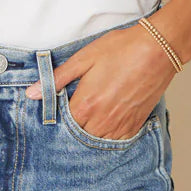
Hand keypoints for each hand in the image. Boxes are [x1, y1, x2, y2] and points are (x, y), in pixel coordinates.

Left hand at [25, 22, 178, 139]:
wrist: (157, 49)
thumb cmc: (121, 49)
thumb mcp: (84, 58)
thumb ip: (57, 78)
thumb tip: (32, 93)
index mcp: (85, 105)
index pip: (61, 125)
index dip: (56, 118)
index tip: (56, 110)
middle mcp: (101, 121)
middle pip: (78, 136)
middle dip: (73, 127)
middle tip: (76, 110)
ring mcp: (120, 125)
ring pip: (97, 141)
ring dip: (90, 132)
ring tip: (91, 115)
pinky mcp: (135, 124)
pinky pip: (117, 141)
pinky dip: (109, 135)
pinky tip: (107, 121)